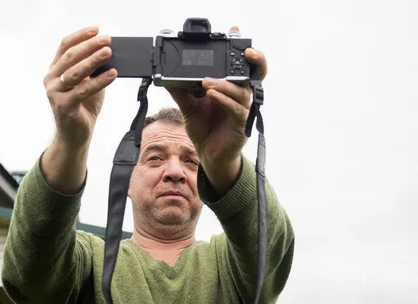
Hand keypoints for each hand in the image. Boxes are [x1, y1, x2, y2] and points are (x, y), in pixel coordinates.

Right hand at [44, 26, 117, 151]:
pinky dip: (99, 81)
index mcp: (55, 71)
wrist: (75, 135)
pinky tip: (112, 74)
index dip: (81, 36)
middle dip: (90, 46)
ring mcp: (55, 93)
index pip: (65, 47)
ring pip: (75, 72)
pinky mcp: (64, 106)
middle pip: (70, 57)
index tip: (96, 30)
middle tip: (107, 40)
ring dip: (93, 60)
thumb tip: (107, 52)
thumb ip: (93, 69)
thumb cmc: (82, 108)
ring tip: (108, 52)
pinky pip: (84, 90)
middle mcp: (51, 80)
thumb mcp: (89, 83)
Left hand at [167, 29, 267, 188]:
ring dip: (224, 84)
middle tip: (243, 49)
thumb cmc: (205, 130)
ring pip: (241, 91)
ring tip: (206, 82)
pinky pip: (236, 109)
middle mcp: (240, 96)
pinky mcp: (241, 124)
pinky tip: (212, 94)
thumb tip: (166, 78)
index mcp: (231, 89)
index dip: (241, 49)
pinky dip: (223, 99)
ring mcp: (243, 110)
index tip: (235, 31)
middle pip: (254, 73)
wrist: (208, 156)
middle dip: (253, 59)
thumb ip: (181, 92)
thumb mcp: (189, 108)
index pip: (240, 66)